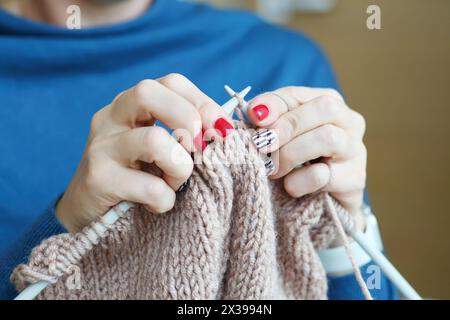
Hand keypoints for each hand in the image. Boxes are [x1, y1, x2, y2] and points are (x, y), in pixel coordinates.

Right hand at [57, 74, 234, 231]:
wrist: (90, 213)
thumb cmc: (136, 177)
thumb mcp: (161, 149)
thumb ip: (187, 135)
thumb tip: (225, 130)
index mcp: (131, 106)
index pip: (171, 83)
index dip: (203, 102)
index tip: (221, 130)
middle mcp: (111, 118)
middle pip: (148, 92)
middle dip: (187, 118)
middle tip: (197, 148)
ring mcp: (101, 146)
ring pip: (153, 140)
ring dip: (180, 167)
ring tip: (174, 184)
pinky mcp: (97, 179)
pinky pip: (148, 186)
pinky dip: (165, 199)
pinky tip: (158, 204)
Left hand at [247, 87, 366, 229]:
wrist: (319, 208)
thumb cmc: (296, 167)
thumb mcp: (280, 143)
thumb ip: (268, 125)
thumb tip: (252, 112)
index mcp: (327, 104)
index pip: (298, 95)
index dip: (273, 104)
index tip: (253, 117)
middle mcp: (348, 122)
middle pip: (324, 108)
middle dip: (287, 125)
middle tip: (263, 144)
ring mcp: (355, 150)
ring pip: (328, 138)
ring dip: (291, 154)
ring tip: (273, 170)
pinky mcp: (355, 179)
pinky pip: (324, 175)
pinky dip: (300, 181)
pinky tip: (290, 187)